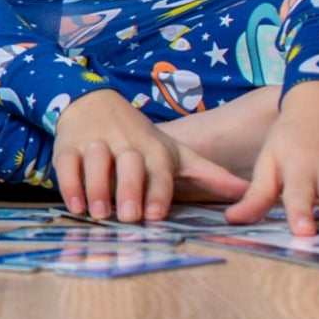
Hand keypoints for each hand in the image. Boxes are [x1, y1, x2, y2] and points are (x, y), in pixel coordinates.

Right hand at [52, 89, 249, 221]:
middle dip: (129, 189)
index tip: (154, 214)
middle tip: (128, 216)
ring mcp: (96, 143)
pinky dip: (71, 184)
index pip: (158, 171)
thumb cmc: (140, 138)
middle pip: (129, 165)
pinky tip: (75, 205)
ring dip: (97, 188)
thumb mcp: (176, 153)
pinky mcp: (70, 145)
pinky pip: (68, 164)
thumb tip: (251, 193)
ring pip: (97, 162)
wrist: (95, 102)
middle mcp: (126, 145)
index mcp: (154, 150)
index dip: (157, 192)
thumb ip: (210, 174)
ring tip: (99, 213)